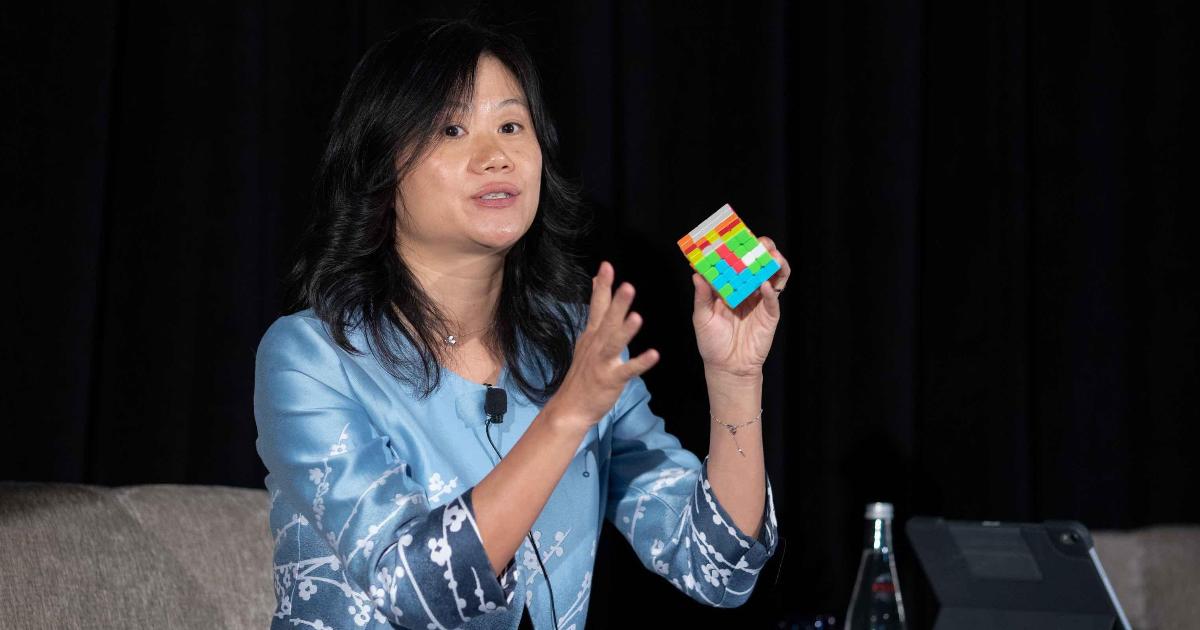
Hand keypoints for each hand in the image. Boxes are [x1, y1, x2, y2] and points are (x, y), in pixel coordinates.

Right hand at [545, 262, 659, 429]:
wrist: (571, 406)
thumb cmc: (583, 373)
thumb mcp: (586, 340)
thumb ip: (596, 314)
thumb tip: (599, 287)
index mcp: (592, 334)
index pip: (597, 306)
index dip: (602, 286)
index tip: (607, 266)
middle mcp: (596, 345)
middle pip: (607, 321)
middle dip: (616, 303)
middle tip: (627, 285)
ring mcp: (602, 362)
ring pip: (614, 343)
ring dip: (626, 331)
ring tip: (637, 317)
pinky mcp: (610, 379)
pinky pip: (627, 371)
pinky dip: (640, 363)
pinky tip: (654, 355)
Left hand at [691, 236, 789, 377]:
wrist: (727, 368)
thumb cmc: (712, 342)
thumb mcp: (702, 317)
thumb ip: (702, 296)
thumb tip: (696, 274)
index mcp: (730, 287)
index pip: (736, 263)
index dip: (737, 249)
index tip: (735, 236)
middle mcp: (747, 290)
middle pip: (758, 265)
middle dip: (761, 251)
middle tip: (760, 242)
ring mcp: (760, 301)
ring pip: (773, 277)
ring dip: (774, 264)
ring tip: (772, 256)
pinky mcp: (770, 315)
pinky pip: (773, 300)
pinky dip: (770, 291)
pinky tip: (765, 285)